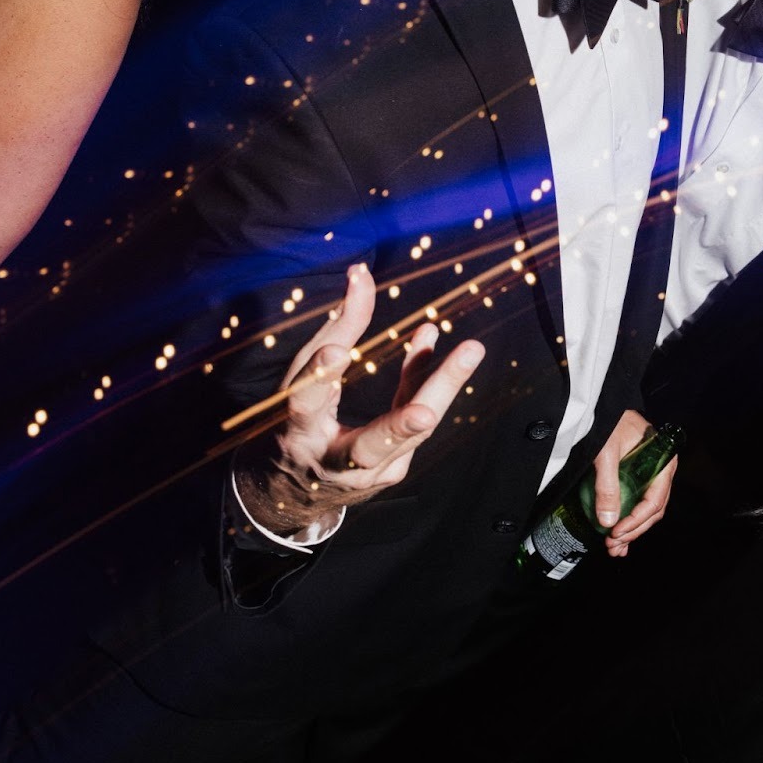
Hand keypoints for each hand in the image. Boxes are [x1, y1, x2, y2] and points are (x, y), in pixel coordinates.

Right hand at [235, 263, 483, 535]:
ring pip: (411, 436)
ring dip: (440, 389)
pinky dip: (427, 385)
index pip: (307, 406)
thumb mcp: (302, 375)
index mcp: (298, 436)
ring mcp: (369, 475)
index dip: (320, 379)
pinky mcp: (393, 473)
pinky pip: (417, 425)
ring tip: (469, 350)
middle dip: (400, 427)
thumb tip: (361, 273)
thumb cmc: (297, 419)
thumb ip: (336, 327)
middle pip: (372, 445)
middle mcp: (334, 464)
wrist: (293, 489)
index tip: (333, 351)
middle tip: (424, 415)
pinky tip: (434, 343)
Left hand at [594, 409, 678, 557]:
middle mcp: (661, 470)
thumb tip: (608, 521)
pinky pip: (638, 503)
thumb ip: (607, 486)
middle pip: (653, 510)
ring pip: (647, 510)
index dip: (636, 521)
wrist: (602, 404)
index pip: (654, 501)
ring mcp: (651, 475)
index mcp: (663, 462)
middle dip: (634, 530)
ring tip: (615, 548)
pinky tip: (619, 537)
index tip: (616, 532)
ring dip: (632, 530)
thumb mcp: (606, 453)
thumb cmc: (608, 422)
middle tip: (614, 545)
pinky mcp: (638, 477)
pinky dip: (629, 521)